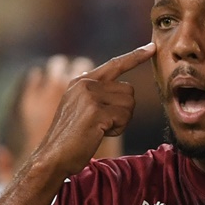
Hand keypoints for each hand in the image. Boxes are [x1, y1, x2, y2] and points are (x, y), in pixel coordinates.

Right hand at [34, 43, 154, 174]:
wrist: (52, 156)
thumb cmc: (71, 138)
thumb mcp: (80, 108)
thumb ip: (97, 94)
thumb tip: (124, 88)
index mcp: (81, 81)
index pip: (114, 64)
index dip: (135, 56)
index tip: (152, 47)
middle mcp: (85, 84)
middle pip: (129, 90)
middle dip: (123, 110)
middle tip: (103, 124)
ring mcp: (89, 96)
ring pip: (129, 104)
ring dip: (121, 121)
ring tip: (99, 129)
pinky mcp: (96, 111)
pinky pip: (124, 117)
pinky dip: (118, 129)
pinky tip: (99, 134)